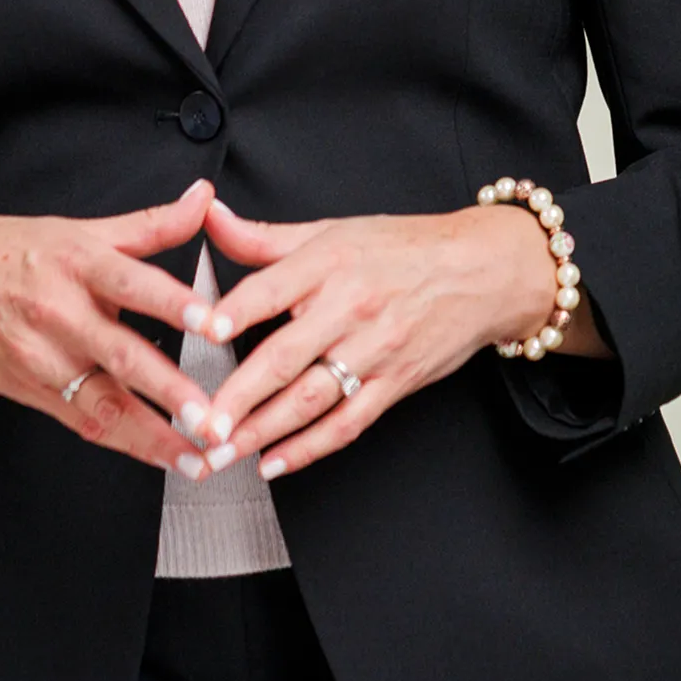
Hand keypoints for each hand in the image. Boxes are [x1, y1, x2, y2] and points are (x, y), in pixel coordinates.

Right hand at [0, 178, 227, 480]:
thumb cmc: (12, 252)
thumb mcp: (80, 229)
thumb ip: (150, 224)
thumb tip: (204, 196)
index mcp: (77, 263)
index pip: (132, 283)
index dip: (174, 303)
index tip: (214, 324)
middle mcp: (61, 313)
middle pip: (122, 355)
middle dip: (170, 390)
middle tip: (212, 415)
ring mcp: (44, 359)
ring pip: (105, 403)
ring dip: (154, 435)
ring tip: (198, 457)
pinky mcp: (33, 392)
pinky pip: (85, 421)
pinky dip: (126, 443)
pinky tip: (163, 457)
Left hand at [194, 196, 609, 479]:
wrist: (481, 270)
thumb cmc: (402, 248)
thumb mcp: (332, 230)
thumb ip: (264, 236)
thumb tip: (208, 216)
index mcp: (329, 261)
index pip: (273, 286)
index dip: (237, 309)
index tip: (204, 332)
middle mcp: (350, 306)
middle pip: (286, 356)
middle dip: (238, 396)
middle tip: (199, 423)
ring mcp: (374, 349)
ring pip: (310, 398)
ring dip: (262, 431)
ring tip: (222, 452)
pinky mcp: (395, 383)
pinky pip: (348, 423)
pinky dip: (309, 448)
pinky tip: (275, 463)